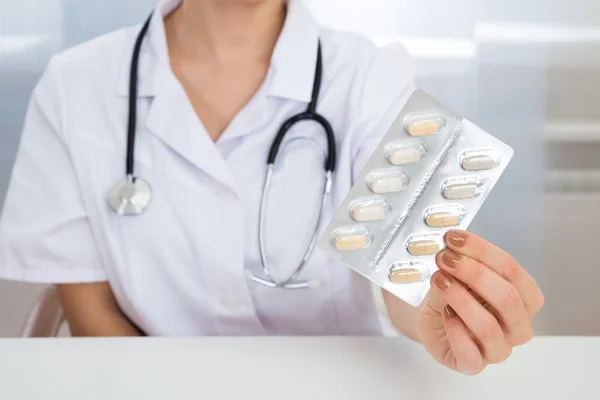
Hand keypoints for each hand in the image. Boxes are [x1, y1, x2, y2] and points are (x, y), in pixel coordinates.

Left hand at [416, 230, 543, 374]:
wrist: (431, 319)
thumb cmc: (453, 294)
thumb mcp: (457, 274)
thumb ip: (461, 264)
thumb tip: (453, 249)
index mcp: (524, 298)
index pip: (513, 271)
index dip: (483, 251)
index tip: (454, 238)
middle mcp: (518, 326)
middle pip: (508, 298)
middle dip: (474, 273)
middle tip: (444, 258)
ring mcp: (498, 349)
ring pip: (488, 326)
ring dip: (461, 299)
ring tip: (438, 280)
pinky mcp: (474, 365)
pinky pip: (471, 355)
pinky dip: (456, 331)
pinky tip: (444, 313)